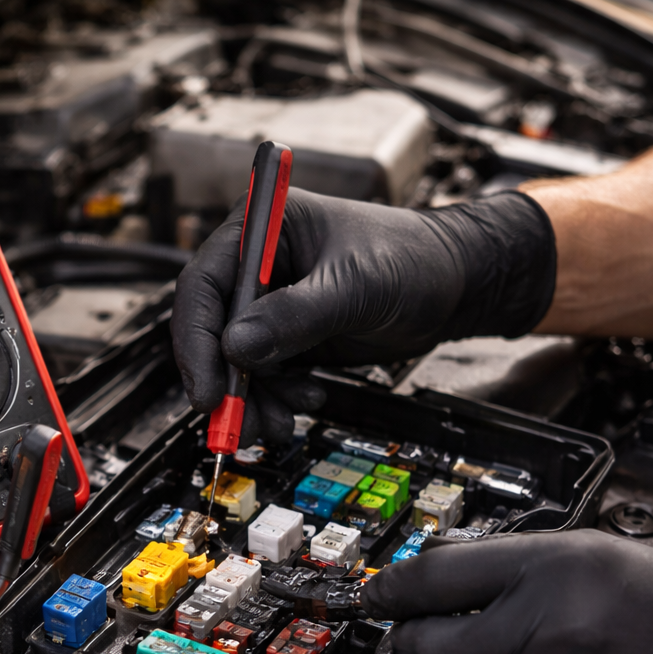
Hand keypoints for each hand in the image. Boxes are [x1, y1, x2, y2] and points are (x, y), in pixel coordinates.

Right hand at [171, 188, 554, 444]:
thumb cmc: (413, 260)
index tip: (209, 389)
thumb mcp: (354, 286)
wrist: (456, 285)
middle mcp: (257, 265)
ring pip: (235, 362)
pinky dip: (277, 398)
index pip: (203, 287)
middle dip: (225, 382)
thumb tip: (236, 348)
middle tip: (235, 424)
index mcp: (260, 229)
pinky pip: (264, 376)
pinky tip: (306, 401)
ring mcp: (272, 304)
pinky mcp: (289, 336)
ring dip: (252, 399)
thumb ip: (294, 316)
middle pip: (211, 331)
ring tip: (278, 422)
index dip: (196, 341)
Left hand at [363, 528, 652, 653]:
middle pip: (430, 650)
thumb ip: (510, 564)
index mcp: (556, 570)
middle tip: (425, 642)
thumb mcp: (594, 554)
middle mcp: (551, 632)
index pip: (436, 578)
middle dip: (417, 647)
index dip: (392, 590)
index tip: (377, 598)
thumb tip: (429, 579)